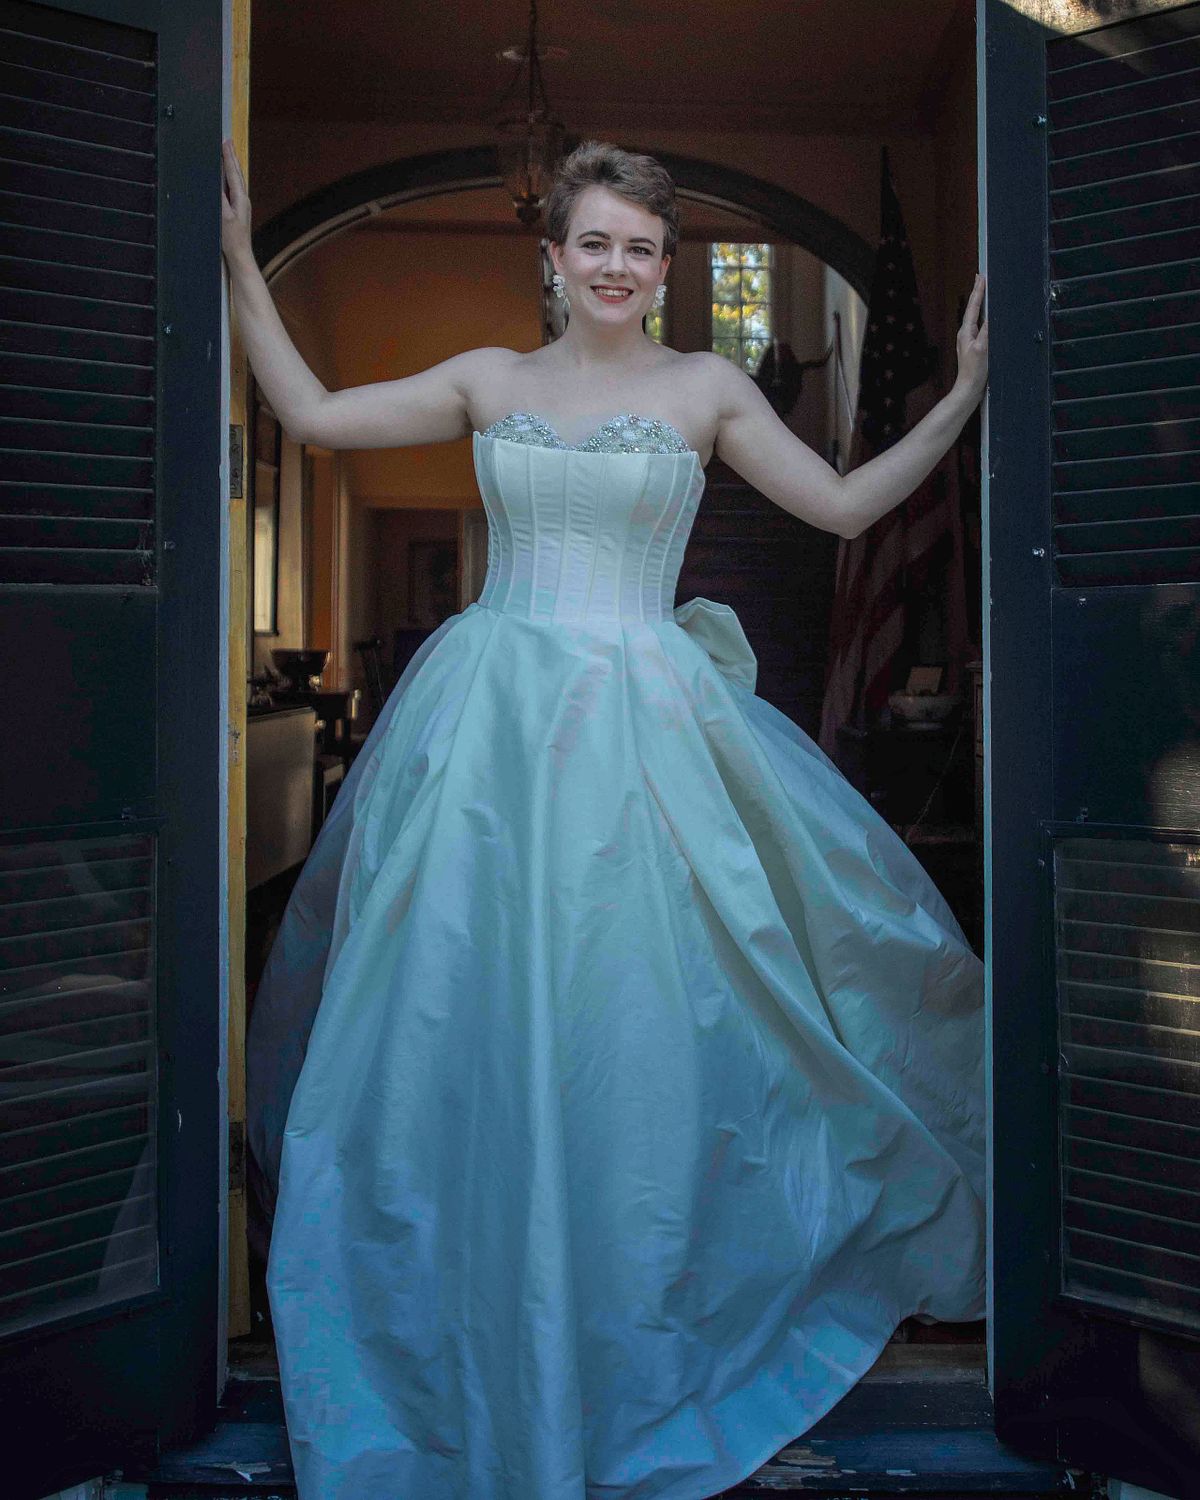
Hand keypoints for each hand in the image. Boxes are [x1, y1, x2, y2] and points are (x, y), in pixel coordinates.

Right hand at [221, 138, 253, 266]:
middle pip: (236, 174)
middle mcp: (243, 200)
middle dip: (231, 157)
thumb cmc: (232, 240)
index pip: (233, 173)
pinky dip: (229, 179)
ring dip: (231, 167)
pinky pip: (232, 189)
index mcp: (240, 199)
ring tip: (228, 154)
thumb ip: (220, 199)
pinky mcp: (237, 211)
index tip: (225, 142)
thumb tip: (217, 182)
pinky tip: (226, 179)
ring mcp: (241, 206)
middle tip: (227, 142)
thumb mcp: (223, 217)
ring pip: (235, 181)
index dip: (228, 157)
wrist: (240, 256)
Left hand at [953, 273, 987, 404]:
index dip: (978, 291)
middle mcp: (965, 334)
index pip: (974, 307)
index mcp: (966, 332)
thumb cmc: (974, 372)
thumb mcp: (982, 348)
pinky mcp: (974, 347)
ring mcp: (969, 341)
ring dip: (980, 304)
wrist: (968, 390)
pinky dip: (984, 317)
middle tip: (981, 278)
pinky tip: (988, 317)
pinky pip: (979, 326)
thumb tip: (990, 315)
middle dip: (978, 293)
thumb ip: (986, 331)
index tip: (981, 276)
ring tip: (983, 291)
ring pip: (976, 317)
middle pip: (973, 309)